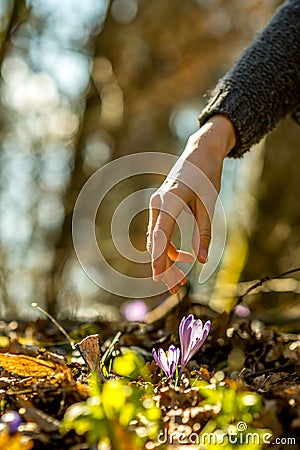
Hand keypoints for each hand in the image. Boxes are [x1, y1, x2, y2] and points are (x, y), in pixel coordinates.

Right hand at [147, 114, 235, 292]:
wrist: (200, 153)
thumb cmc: (206, 176)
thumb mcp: (209, 205)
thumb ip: (204, 232)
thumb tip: (201, 260)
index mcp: (170, 202)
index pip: (161, 236)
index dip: (160, 259)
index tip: (159, 278)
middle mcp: (158, 204)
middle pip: (157, 243)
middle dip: (165, 267)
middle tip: (175, 290)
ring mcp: (157, 206)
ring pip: (157, 241)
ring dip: (168, 260)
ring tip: (182, 281)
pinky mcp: (161, 208)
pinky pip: (161, 233)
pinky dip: (170, 248)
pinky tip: (185, 258)